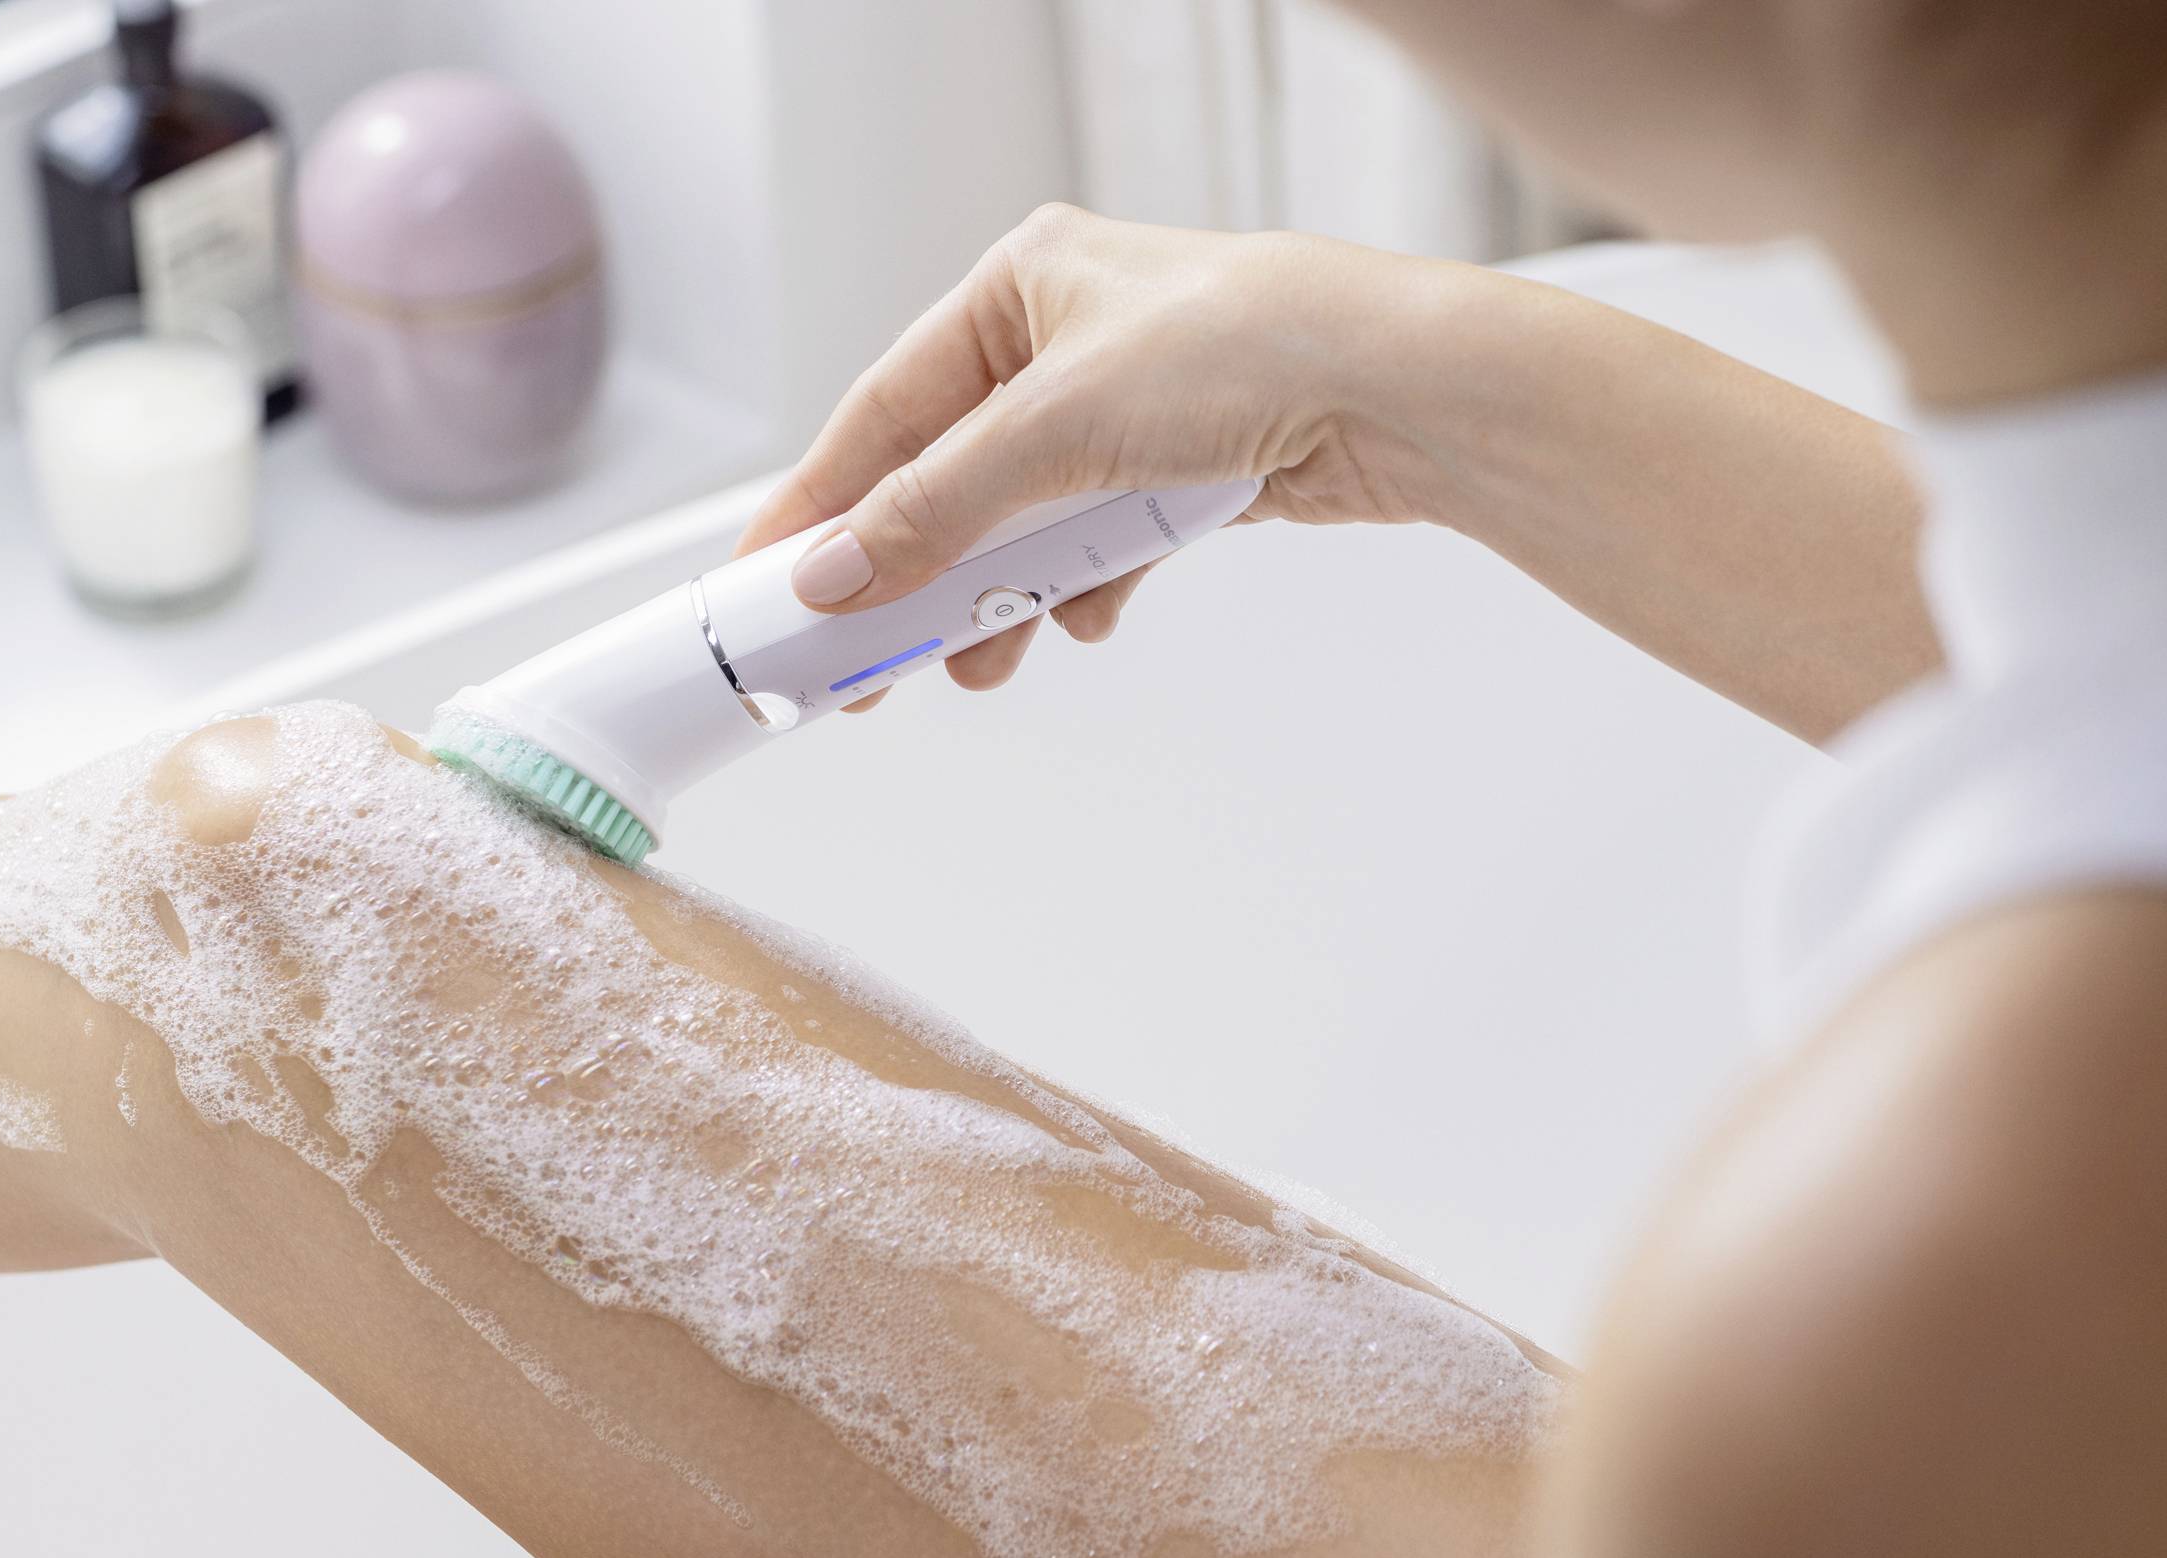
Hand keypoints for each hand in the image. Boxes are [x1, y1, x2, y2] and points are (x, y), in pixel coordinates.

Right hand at [733, 207, 1469, 706]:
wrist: (1399, 390)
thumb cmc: (1247, 349)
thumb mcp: (1056, 429)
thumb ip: (936, 509)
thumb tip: (835, 571)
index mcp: (1020, 286)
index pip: (885, 410)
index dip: (820, 503)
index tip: (767, 582)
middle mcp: (1068, 338)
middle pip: (950, 476)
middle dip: (911, 572)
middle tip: (862, 656)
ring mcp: (1130, 407)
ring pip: (1025, 521)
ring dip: (999, 597)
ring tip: (978, 662)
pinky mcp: (1186, 467)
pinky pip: (1099, 541)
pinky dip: (1082, 586)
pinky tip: (1082, 617)